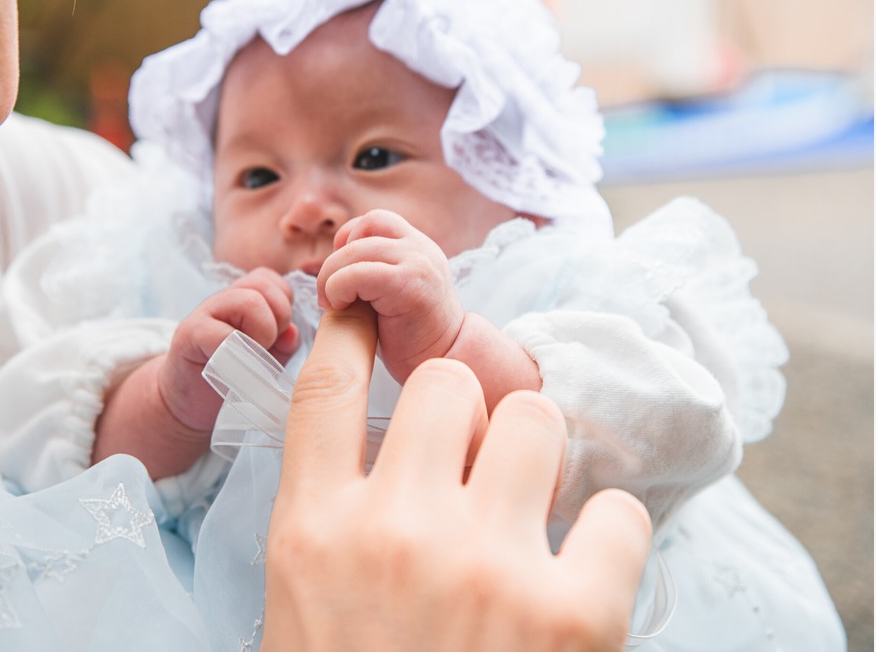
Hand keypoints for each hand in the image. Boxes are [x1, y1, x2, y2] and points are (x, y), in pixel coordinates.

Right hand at [159, 267, 298, 431]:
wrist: (187, 402)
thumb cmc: (228, 377)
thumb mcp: (265, 359)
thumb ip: (283, 344)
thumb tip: (291, 332)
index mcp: (242, 298)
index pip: (273, 281)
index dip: (284, 306)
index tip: (279, 334)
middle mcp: (223, 299)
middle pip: (263, 283)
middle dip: (279, 317)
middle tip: (268, 346)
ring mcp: (204, 313)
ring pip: (248, 300)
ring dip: (263, 332)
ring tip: (253, 356)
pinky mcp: (190, 334)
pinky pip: (223, 332)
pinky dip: (240, 352)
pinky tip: (237, 369)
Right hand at [262, 303, 651, 651]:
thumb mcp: (304, 604)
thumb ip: (334, 521)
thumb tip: (390, 445)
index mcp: (313, 532)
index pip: (328, 386)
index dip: (351, 326)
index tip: (367, 304)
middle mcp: (395, 531)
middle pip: (448, 383)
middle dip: (466, 410)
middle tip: (473, 457)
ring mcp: (486, 566)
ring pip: (535, 420)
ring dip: (533, 454)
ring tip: (524, 510)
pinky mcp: (574, 613)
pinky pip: (614, 508)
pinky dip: (605, 531)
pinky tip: (579, 569)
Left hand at [316, 209, 463, 382]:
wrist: (445, 360)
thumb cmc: (412, 335)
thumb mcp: (389, 292)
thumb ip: (369, 270)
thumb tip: (328, 266)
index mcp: (417, 246)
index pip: (374, 221)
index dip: (348, 240)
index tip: (339, 273)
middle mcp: (421, 248)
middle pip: (364, 228)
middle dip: (334, 260)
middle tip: (327, 295)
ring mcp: (418, 262)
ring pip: (357, 249)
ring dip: (332, 276)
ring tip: (333, 303)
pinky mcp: (409, 284)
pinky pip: (358, 273)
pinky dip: (339, 287)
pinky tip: (342, 307)